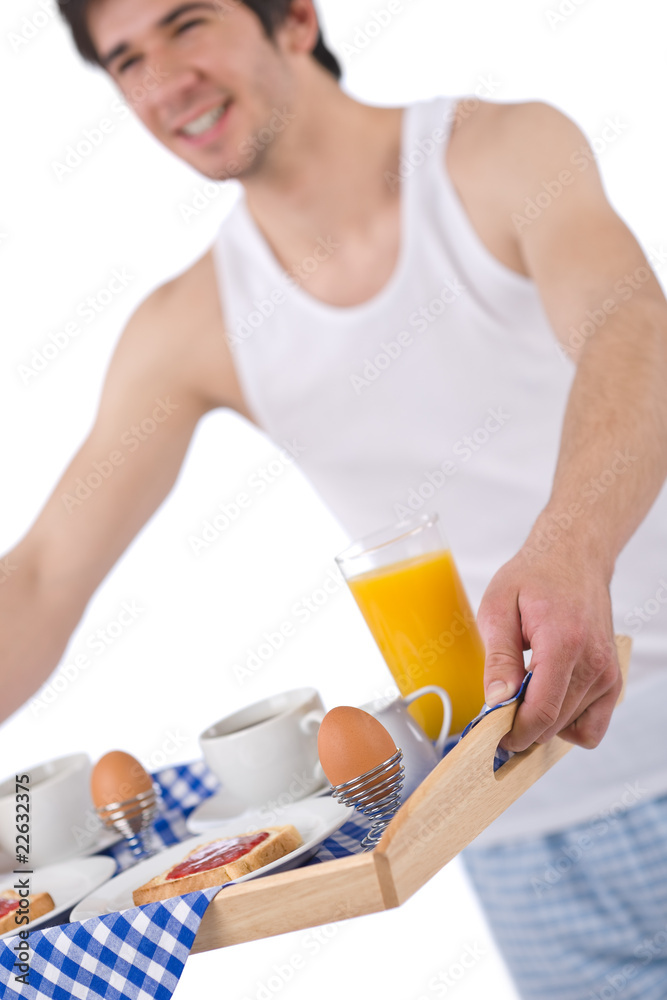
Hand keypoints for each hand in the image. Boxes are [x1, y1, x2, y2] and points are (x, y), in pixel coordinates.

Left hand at [476, 543, 622, 752]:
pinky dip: (568, 724)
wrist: (573, 558)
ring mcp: (608, 673)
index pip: (542, 711)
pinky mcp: (612, 679)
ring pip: (571, 728)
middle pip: (555, 724)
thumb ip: (498, 658)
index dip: (513, 732)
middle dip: (522, 730)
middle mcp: (593, 663)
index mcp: (563, 643)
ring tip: (521, 698)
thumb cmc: (534, 577)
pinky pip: (593, 725)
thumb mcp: (499, 607)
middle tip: (496, 716)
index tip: (490, 735)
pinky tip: (547, 702)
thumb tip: (497, 702)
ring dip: (543, 725)